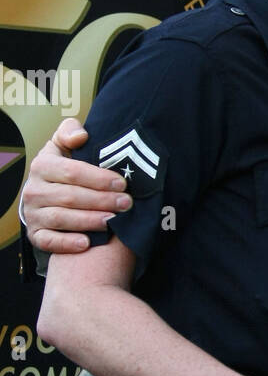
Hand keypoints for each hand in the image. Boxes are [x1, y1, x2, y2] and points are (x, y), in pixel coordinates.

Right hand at [23, 118, 132, 252]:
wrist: (44, 194)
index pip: (71, 171)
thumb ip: (70, 132)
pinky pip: (48, 241)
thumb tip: (81, 136)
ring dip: (89, 221)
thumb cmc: (62, 168)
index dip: (98, 178)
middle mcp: (33, 190)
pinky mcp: (36, 234)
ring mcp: (33, 214)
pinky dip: (66, 243)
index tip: (122, 183)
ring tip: (113, 221)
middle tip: (126, 203)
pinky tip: (86, 243)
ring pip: (61, 218)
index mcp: (42, 165)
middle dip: (101, 200)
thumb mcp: (63, 145)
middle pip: (70, 196)